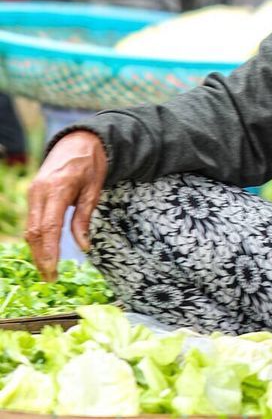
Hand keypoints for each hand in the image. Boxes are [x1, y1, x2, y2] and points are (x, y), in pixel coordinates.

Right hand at [26, 132, 106, 280]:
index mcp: (57, 188)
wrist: (79, 140)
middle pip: (35, 232)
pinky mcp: (33, 193)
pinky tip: (44, 251)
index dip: (49, 252)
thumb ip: (85, 218)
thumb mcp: (94, 190)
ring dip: (37, 250)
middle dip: (41, 257)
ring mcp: (33, 192)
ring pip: (30, 228)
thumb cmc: (91, 164)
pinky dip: (37, 238)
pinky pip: (32, 220)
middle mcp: (39, 191)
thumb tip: (83, 247)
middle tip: (50, 278)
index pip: (49, 227)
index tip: (53, 271)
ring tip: (47, 270)